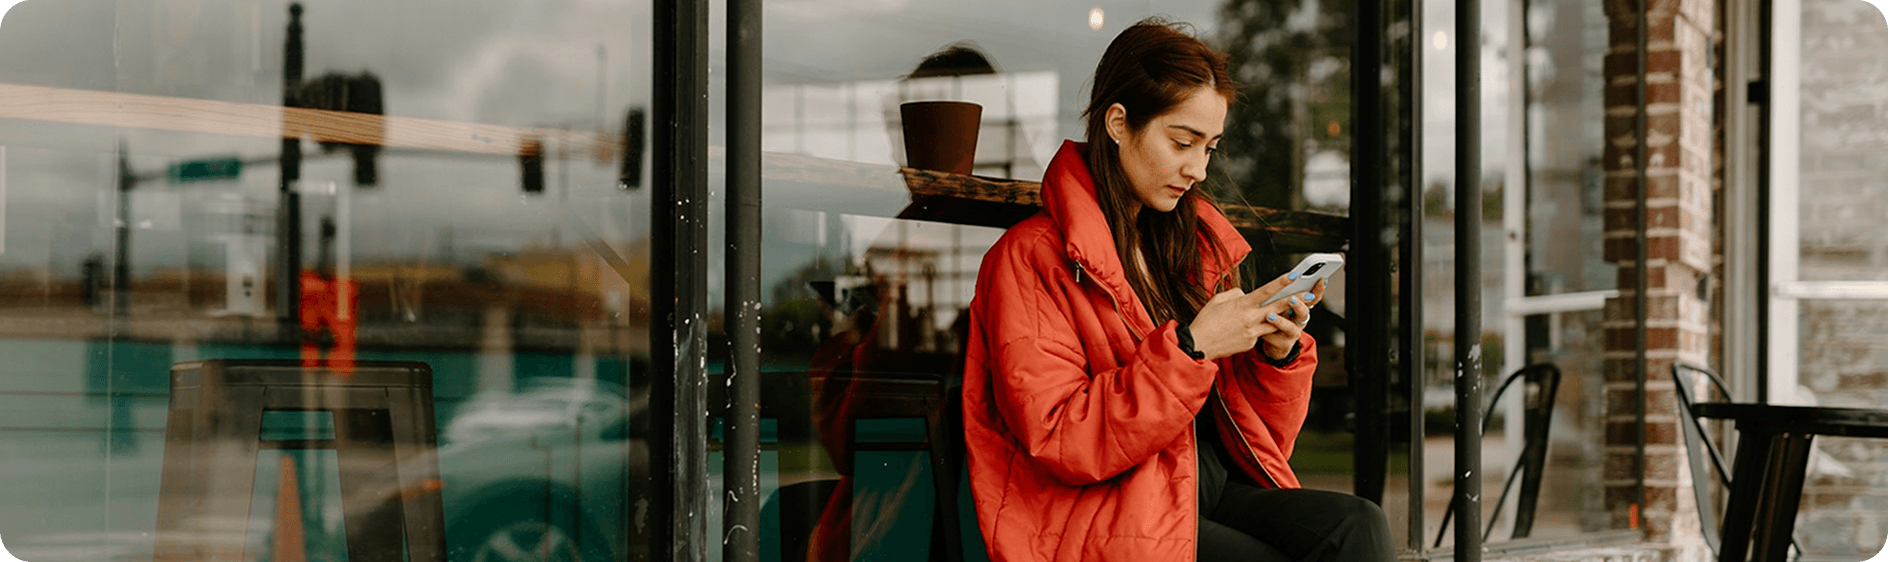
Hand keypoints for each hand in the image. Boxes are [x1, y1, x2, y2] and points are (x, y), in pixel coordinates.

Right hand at [1185, 274, 1300, 359]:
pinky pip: (1259, 333)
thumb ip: (1235, 294)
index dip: (1281, 282)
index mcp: (1242, 305)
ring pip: (1273, 322)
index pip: (1266, 290)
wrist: (1199, 344)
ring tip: (1295, 312)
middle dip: (1295, 300)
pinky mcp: (1250, 344)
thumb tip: (1246, 295)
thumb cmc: (1205, 320)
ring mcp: (1252, 332)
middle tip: (1310, 295)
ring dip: (1283, 317)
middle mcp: (1250, 318)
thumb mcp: (1217, 300)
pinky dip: (1257, 329)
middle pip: (1278, 307)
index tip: (1294, 274)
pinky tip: (1245, 330)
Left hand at [1257, 279, 1325, 360]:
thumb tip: (1285, 277)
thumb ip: (1284, 294)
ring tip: (1270, 316)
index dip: (1318, 289)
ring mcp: (1293, 333)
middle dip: (1299, 304)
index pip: (1313, 297)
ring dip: (1281, 321)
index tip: (1321, 279)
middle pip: (1304, 312)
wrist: (1274, 342)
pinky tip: (1261, 329)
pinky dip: (1268, 333)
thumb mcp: (1282, 303)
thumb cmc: (1278, 317)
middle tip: (1292, 299)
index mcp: (1301, 307)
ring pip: (1290, 327)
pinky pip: (1276, 338)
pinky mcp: (1284, 344)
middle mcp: (1300, 320)